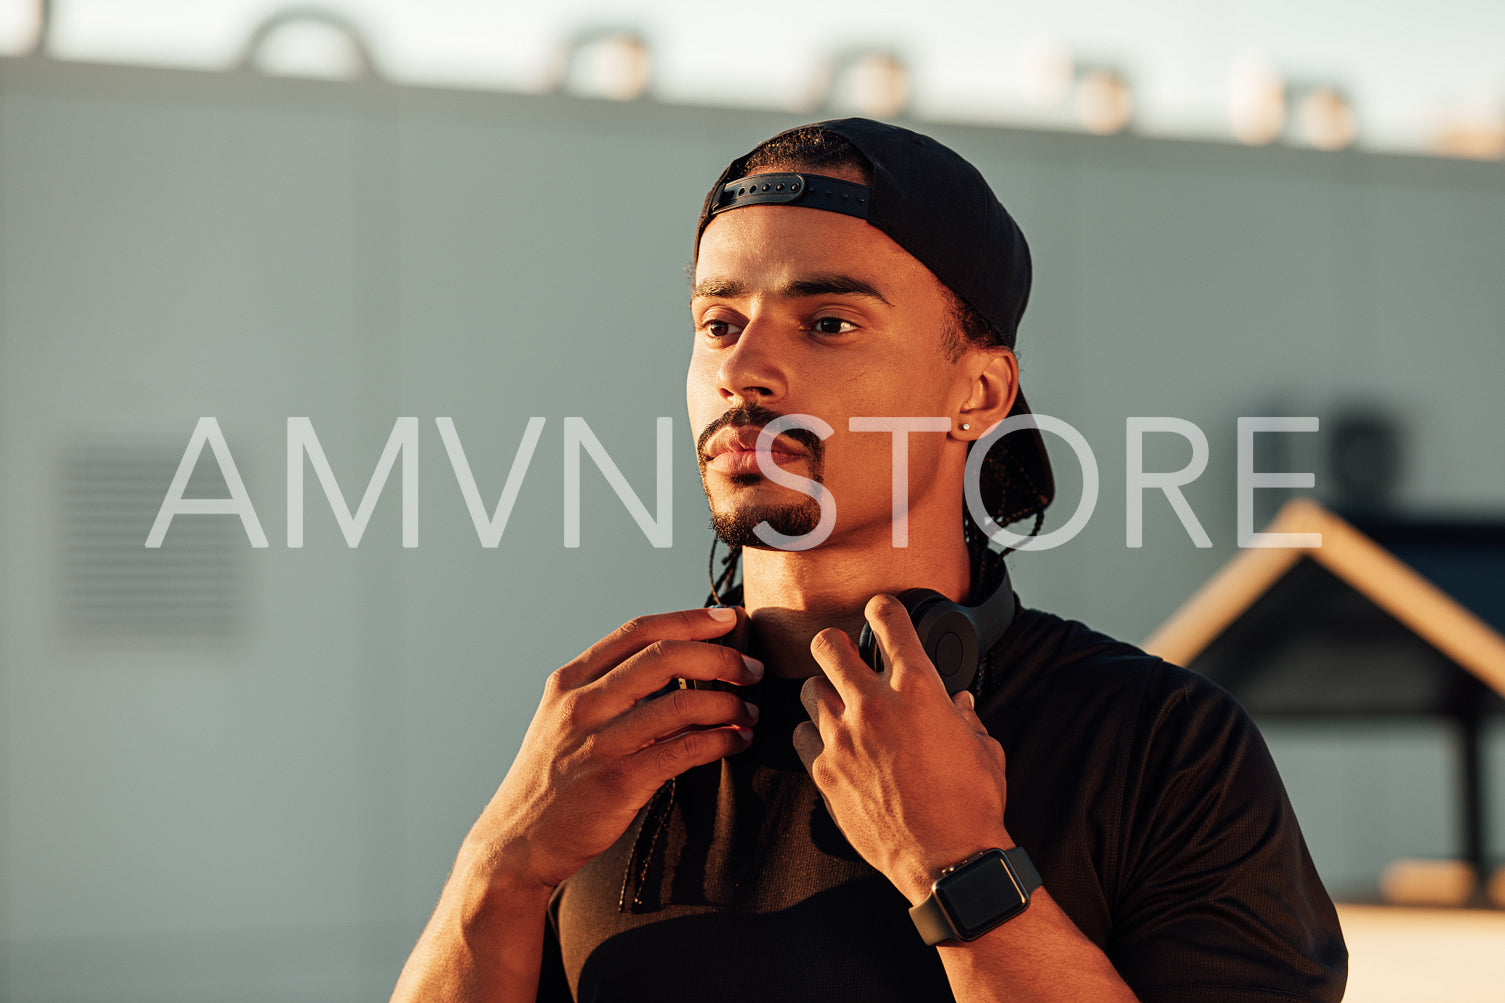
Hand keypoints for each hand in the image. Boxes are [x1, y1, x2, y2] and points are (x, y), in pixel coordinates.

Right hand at [465, 607, 763, 892]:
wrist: (516, 843)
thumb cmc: (553, 779)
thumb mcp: (564, 719)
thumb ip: (608, 688)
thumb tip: (676, 661)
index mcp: (570, 682)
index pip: (638, 631)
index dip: (690, 619)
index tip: (729, 619)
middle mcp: (581, 705)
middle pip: (664, 657)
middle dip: (720, 657)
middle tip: (752, 668)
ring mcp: (598, 744)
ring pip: (680, 704)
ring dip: (728, 703)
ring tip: (751, 710)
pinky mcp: (617, 783)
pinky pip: (683, 750)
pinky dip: (720, 741)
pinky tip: (737, 742)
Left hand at [792, 594, 1012, 904]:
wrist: (949, 861)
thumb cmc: (971, 806)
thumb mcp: (984, 750)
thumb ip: (966, 718)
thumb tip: (960, 705)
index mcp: (918, 688)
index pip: (889, 621)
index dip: (882, 609)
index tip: (879, 611)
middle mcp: (875, 705)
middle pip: (828, 645)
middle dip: (836, 644)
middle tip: (844, 655)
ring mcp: (844, 738)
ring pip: (809, 689)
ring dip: (824, 691)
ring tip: (839, 705)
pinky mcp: (825, 772)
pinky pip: (803, 736)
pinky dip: (815, 735)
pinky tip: (832, 744)